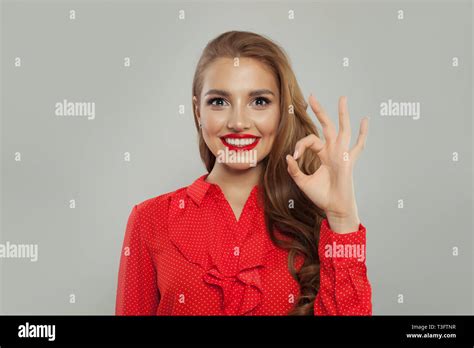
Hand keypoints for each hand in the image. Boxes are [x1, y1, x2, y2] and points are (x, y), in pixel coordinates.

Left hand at [286, 94, 368, 232]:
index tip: (295, 157)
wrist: (334, 208)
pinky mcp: (349, 161)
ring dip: (342, 114)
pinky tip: (365, 120)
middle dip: (319, 111)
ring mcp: (342, 154)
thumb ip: (294, 170)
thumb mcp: (303, 182)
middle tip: (312, 96)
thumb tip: (289, 156)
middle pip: (326, 126)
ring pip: (342, 129)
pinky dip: (362, 134)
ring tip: (342, 98)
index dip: (300, 145)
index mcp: (322, 154)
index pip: (310, 140)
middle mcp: (333, 150)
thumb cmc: (321, 195)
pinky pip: (358, 146)